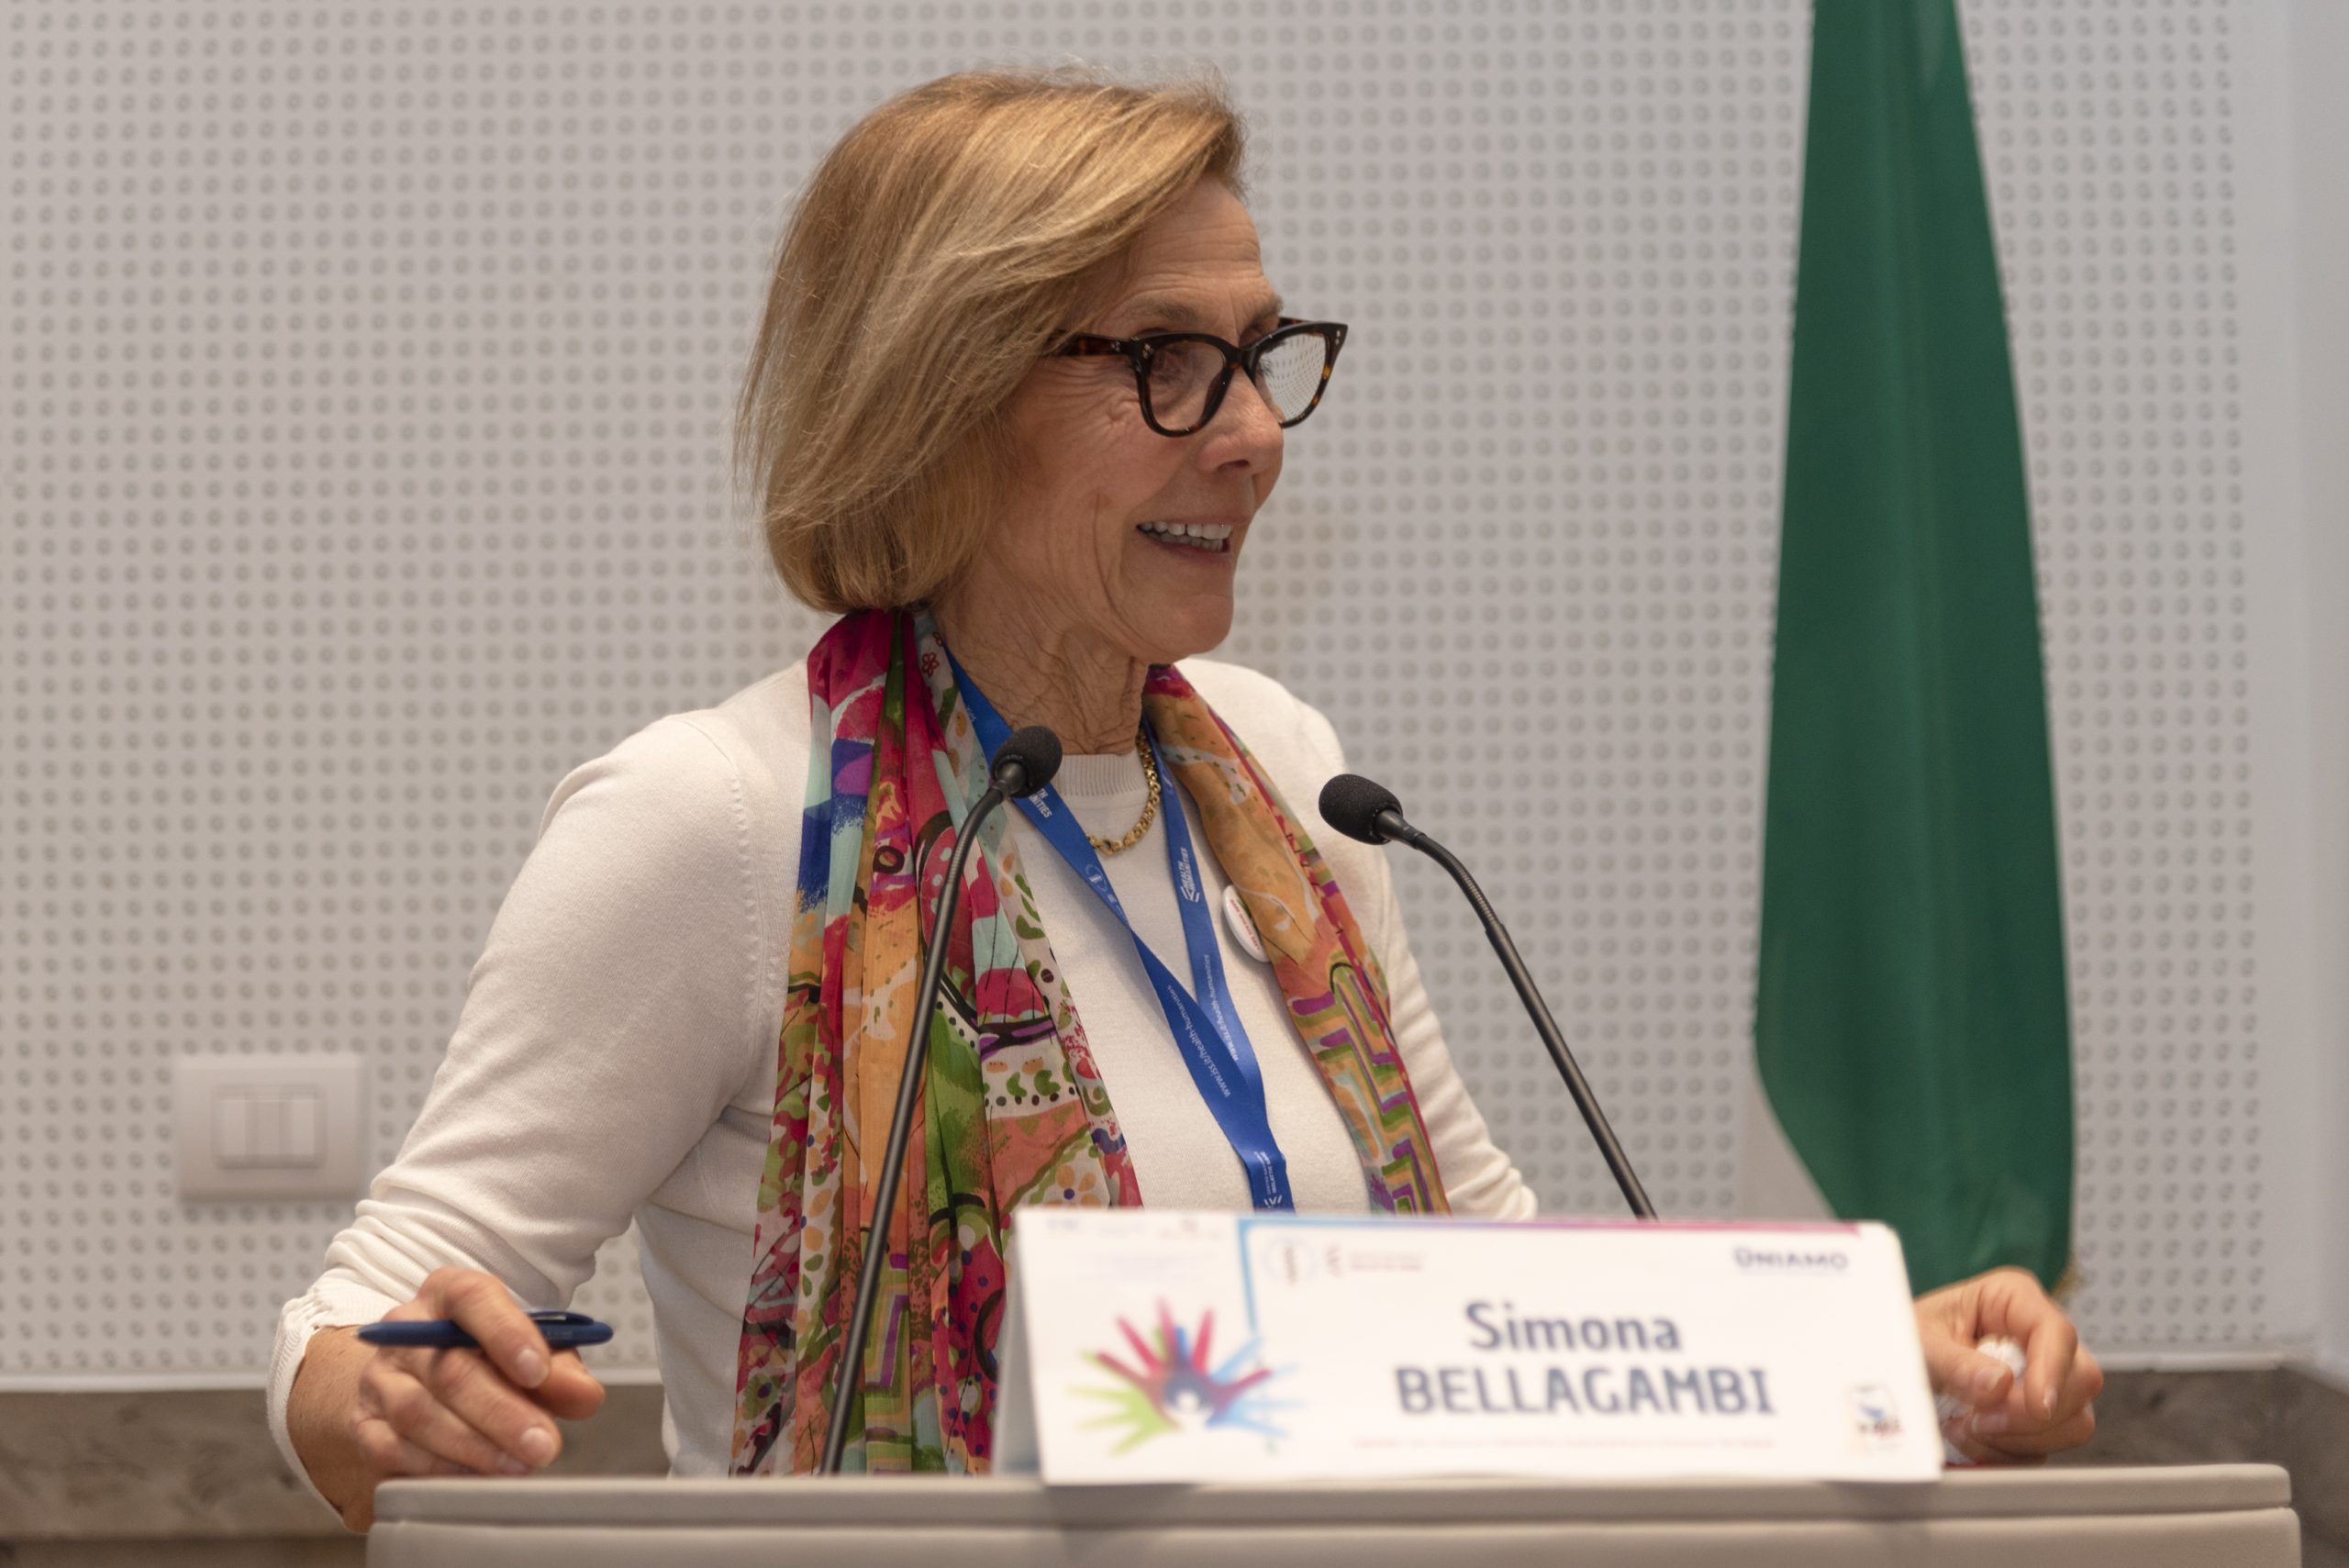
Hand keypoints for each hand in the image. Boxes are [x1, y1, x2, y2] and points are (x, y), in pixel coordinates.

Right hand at [341, 1268, 606, 1528]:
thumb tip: (584, 1395)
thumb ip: (561, 1369)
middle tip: (544, 1444)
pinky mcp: (365, 1425)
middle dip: (502, 1413)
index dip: (507, 1334)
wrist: (420, 1378)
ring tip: (520, 1465)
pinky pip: (394, 1452)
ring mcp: (380, 1378)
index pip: (474, 1299)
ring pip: (419, 1413)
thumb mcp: (529, 1350)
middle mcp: (406, 1330)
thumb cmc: (486, 1357)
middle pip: (449, 1369)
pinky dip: (440, 1469)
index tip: (540, 1371)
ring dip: (475, 1446)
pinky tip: (477, 1477)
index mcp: (449, 1292)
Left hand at [1914, 1266, 2101, 1463]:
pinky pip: (2049, 1447)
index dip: (2053, 1371)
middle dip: (2029, 1413)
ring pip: (2073, 1421)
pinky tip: (1972, 1437)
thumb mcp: (1919, 1342)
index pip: (2058, 1333)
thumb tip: (1999, 1385)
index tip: (2036, 1405)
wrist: (1897, 1367)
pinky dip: (2009, 1452)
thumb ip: (1955, 1363)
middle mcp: (2039, 1337)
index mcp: (2014, 1299)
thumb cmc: (1908, 1339)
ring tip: (1962, 1427)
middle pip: (2081, 1381)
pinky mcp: (2042, 1416)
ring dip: (2017, 1438)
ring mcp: (2047, 1378)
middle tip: (1977, 1420)